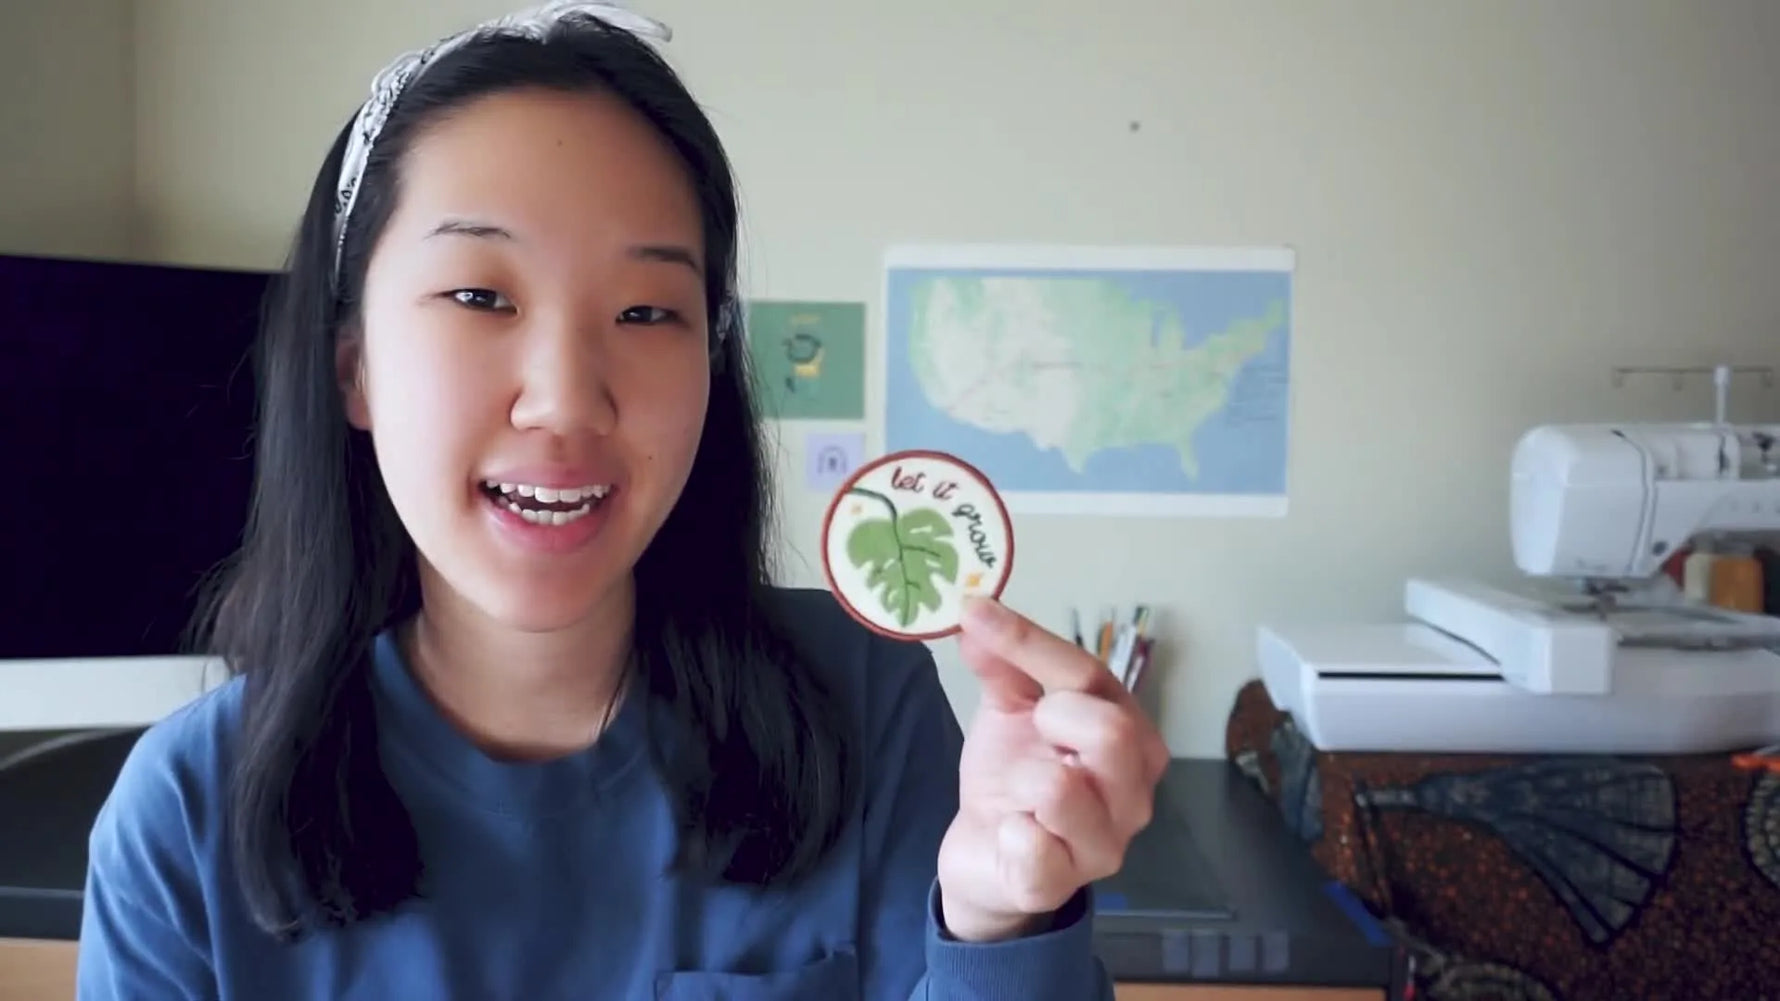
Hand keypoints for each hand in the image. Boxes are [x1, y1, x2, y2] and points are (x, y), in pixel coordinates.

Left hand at [936, 596, 1169, 942]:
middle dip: (1053, 716)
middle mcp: (1133, 792)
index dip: (1031, 641)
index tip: (976, 612)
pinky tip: (1008, 828)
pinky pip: (1033, 849)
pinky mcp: (1059, 884)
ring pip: (1063, 788)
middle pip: (1110, 731)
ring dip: (1021, 776)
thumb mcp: (1010, 711)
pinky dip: (1009, 830)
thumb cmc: (1015, 777)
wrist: (988, 856)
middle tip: (1031, 727)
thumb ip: (1003, 664)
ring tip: (1016, 788)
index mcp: (1130, 736)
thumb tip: (978, 613)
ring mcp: (1104, 845)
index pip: (1092, 676)